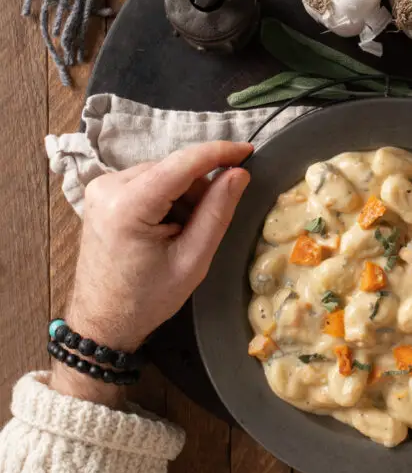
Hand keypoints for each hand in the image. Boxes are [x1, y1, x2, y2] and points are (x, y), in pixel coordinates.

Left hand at [51, 142, 250, 404]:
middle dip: (199, 187)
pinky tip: (167, 227)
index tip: (249, 150)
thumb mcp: (192, 260)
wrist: (102, 322)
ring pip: (162, 172)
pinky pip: (147, 181)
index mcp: (128, 205)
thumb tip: (239, 173)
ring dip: (182, 193)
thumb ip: (217, 212)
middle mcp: (109, 186)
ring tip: (183, 232)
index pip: (182, 163)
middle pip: (172, 168)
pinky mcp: (101, 192)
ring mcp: (101, 187)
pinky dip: (165, 197)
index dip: (218, 152)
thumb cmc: (147, 299)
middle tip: (207, 224)